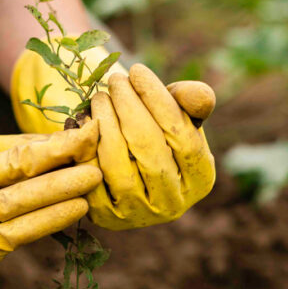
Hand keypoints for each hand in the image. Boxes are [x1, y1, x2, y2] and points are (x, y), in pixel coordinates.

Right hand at [0, 122, 101, 283]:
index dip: (55, 142)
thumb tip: (64, 137)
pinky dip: (53, 220)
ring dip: (61, 193)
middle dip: (60, 164)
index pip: (17, 150)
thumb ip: (15, 148)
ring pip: (22, 205)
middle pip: (19, 174)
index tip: (89, 132)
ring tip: (91, 181)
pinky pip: (25, 233)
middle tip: (94, 159)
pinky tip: (77, 209)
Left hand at [84, 64, 215, 229]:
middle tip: (115, 80)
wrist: (125, 165)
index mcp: (201, 179)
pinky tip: (85, 122)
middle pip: (150, 150)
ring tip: (100, 97)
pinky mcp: (106, 218)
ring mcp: (138, 215)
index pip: (184, 137)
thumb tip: (200, 97)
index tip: (138, 70)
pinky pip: (92, 178)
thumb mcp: (178, 113)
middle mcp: (173, 204)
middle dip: (129, 107)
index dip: (159, 101)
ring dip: (106, 124)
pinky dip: (86, 148)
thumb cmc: (157, 131)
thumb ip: (192, 101)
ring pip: (119, 166)